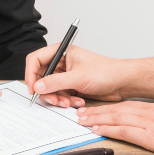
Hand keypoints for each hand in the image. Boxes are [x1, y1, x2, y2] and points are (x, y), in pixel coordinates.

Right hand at [25, 44, 153, 107]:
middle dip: (46, 91)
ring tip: (68, 102)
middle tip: (53, 100)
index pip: (36, 60)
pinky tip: (77, 101)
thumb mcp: (79, 77)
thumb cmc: (106, 71)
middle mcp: (61, 63)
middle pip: (41, 77)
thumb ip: (56, 82)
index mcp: (60, 52)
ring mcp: (66, 75)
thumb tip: (38, 86)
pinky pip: (60, 95)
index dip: (30, 74)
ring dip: (57, 98)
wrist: (122, 83)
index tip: (33, 88)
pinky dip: (66, 100)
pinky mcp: (71, 86)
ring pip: (50, 89)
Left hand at [77, 101, 153, 154]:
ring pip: (115, 118)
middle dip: (96, 111)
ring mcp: (149, 123)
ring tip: (81, 120)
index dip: (108, 107)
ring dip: (96, 118)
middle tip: (80, 112)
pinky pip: (124, 131)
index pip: (126, 106)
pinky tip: (96, 130)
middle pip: (116, 109)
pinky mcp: (151, 136)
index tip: (96, 108)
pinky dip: (108, 129)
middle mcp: (149, 113)